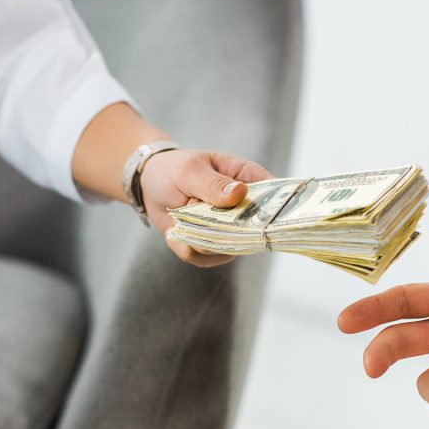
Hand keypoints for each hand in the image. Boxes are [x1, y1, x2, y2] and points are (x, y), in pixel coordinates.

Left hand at [140, 149, 271, 266]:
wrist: (151, 185)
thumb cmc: (175, 169)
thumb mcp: (190, 171)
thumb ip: (213, 184)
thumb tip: (239, 192)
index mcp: (249, 179)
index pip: (276, 197)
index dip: (275, 211)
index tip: (257, 220)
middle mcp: (245, 209)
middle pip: (250, 233)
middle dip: (219, 229)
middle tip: (192, 208)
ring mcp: (230, 231)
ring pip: (224, 250)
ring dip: (197, 238)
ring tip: (181, 216)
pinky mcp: (213, 247)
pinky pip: (203, 259)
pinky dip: (184, 248)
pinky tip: (176, 231)